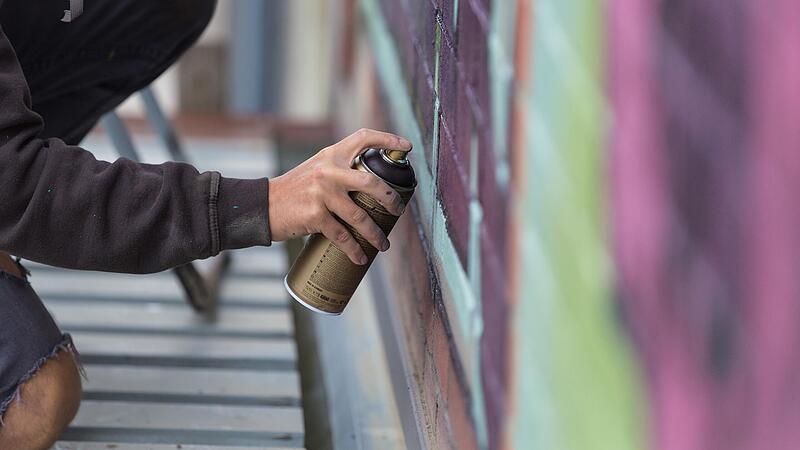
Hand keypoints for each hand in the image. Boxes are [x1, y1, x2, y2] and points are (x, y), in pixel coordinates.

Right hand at [268, 128, 411, 264]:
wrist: (263, 205)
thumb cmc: (295, 190)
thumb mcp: (316, 170)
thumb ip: (340, 171)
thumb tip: (373, 186)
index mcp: (332, 154)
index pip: (364, 137)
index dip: (388, 139)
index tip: (407, 147)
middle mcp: (329, 170)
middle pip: (372, 182)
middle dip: (391, 198)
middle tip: (398, 210)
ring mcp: (322, 192)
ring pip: (360, 216)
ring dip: (376, 234)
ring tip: (384, 244)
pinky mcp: (315, 214)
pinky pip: (342, 235)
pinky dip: (354, 249)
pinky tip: (361, 257)